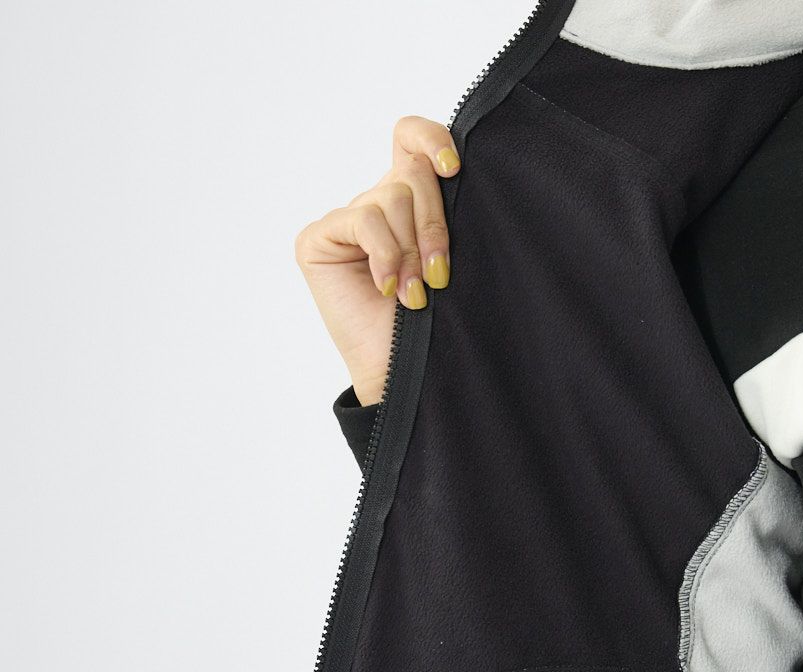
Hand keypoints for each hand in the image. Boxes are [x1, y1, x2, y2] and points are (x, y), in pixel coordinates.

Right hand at [293, 116, 460, 406]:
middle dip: (433, 224)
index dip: (432, 140)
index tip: (455, 170)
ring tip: (416, 294)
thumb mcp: (447, 256)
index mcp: (411, 201)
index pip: (411, 138)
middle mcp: (378, 205)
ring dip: (412, 250)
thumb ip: (444, 211)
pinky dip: (384, 254)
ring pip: (392, 198)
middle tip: (440, 273)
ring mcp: (346, 222)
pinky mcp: (319, 239)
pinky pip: (362, 220)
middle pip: (411, 173)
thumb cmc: (435, 323)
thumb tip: (456, 168)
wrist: (407, 373)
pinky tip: (388, 287)